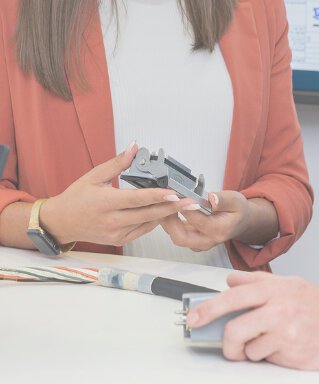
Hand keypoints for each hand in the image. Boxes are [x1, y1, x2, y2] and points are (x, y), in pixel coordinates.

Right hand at [41, 143, 183, 245]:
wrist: (60, 223)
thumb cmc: (76, 198)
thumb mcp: (94, 176)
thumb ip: (117, 163)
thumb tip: (134, 146)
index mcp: (106, 203)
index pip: (137, 199)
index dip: (157, 196)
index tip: (174, 192)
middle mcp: (112, 220)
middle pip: (147, 214)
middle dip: (171, 207)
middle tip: (190, 201)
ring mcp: (115, 233)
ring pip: (146, 224)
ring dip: (165, 214)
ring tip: (183, 205)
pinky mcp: (117, 240)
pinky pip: (140, 231)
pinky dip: (153, 222)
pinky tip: (164, 213)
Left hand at [159, 190, 274, 250]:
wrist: (241, 221)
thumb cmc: (238, 211)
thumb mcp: (236, 200)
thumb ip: (223, 199)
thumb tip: (212, 199)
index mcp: (218, 230)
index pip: (197, 220)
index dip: (185, 208)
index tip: (177, 196)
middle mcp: (208, 240)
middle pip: (181, 237)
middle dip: (169, 221)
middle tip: (164, 204)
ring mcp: (200, 243)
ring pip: (177, 238)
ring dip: (168, 223)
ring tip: (164, 206)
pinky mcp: (194, 242)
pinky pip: (178, 236)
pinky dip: (171, 225)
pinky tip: (169, 212)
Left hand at [187, 271, 318, 369]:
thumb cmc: (318, 305)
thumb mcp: (290, 284)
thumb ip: (258, 282)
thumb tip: (231, 280)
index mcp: (276, 289)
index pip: (234, 296)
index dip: (210, 307)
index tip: (195, 317)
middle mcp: (279, 309)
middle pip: (235, 328)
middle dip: (226, 341)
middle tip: (226, 343)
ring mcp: (285, 332)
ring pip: (247, 348)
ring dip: (250, 350)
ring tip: (264, 343)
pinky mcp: (290, 353)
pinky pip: (263, 358)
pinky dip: (266, 356)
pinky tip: (280, 348)